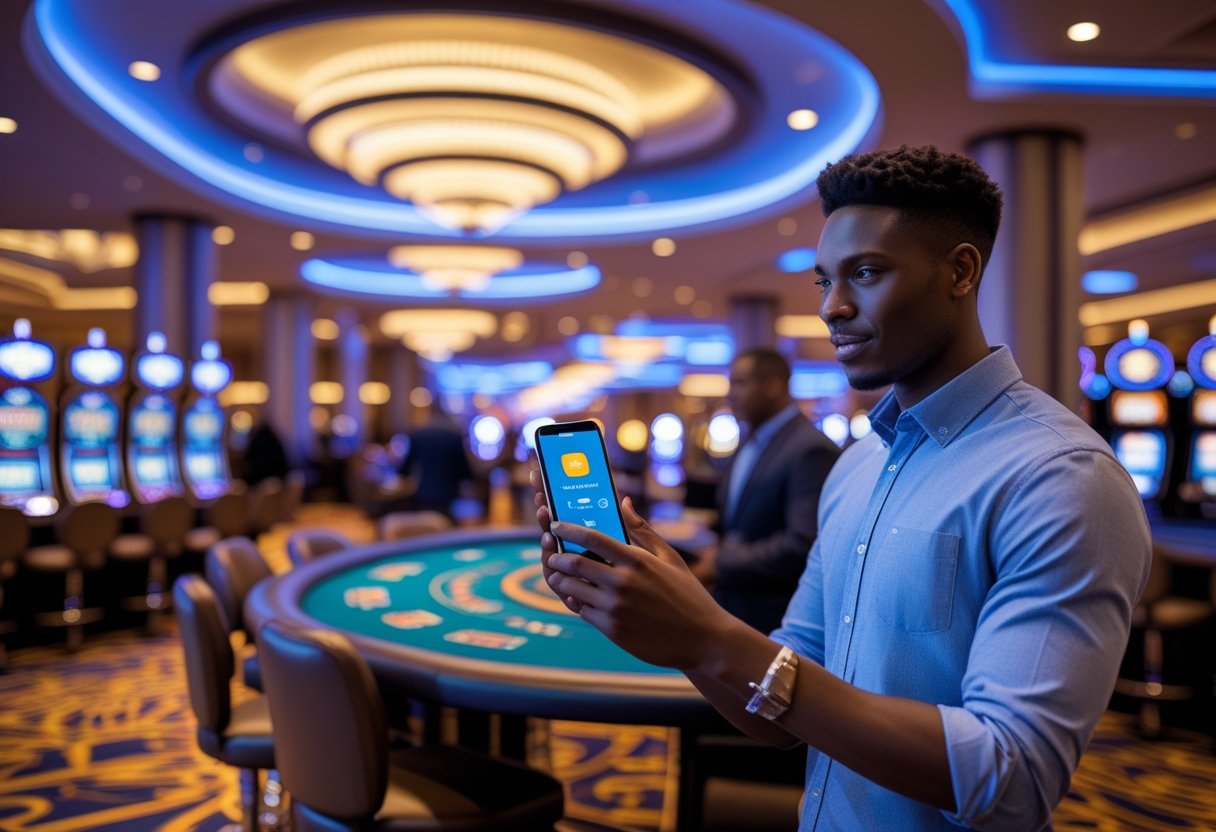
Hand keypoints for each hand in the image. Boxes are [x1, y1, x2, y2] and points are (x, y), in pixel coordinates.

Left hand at [539, 492, 734, 669]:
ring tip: (560, 575)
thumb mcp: (669, 557)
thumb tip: (623, 503)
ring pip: (573, 589)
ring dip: (561, 580)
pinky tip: (577, 597)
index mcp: (636, 560)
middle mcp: (622, 582)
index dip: (568, 529)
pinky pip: (583, 612)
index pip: (592, 537)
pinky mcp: (613, 630)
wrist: (703, 638)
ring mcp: (616, 608)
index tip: (556, 525)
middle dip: (558, 557)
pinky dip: (576, 602)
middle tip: (553, 554)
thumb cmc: (688, 594)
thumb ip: (642, 530)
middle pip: (575, 563)